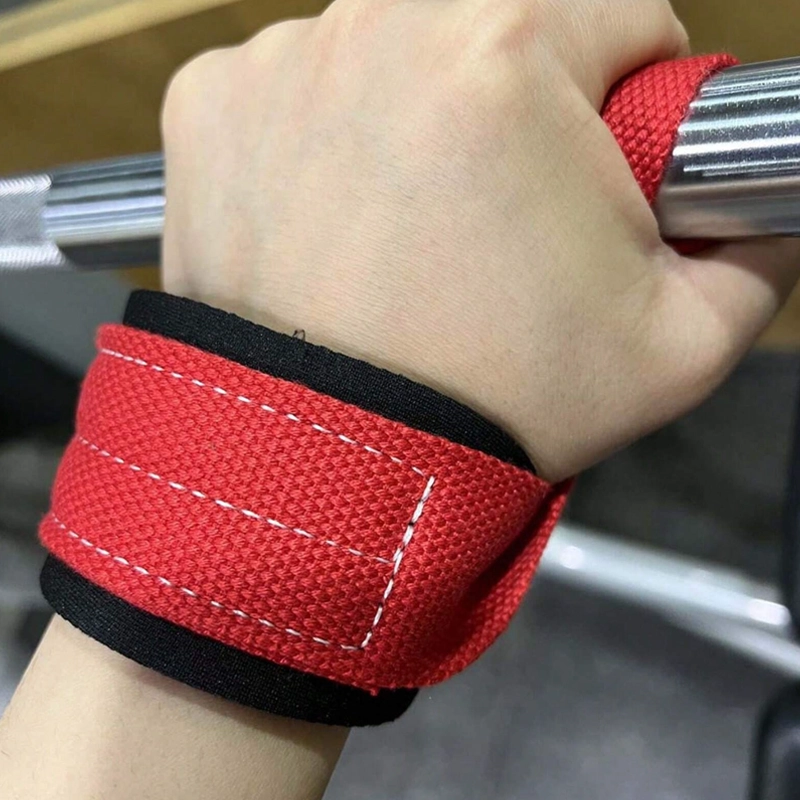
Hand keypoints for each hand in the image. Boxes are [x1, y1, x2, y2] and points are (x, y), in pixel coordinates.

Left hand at [160, 0, 799, 480]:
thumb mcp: (678, 344)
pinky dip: (327, 140)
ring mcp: (280, 63)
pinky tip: (340, 223)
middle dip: (522, 109)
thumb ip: (754, 252)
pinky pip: (301, 89)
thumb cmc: (491, 407)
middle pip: (502, 24)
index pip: (625, 15)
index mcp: (507, 49)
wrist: (330, 472)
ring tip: (416, 234)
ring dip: (421, 120)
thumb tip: (763, 210)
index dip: (631, 104)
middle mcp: (380, 23)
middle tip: (503, 221)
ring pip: (398, 52)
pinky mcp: (212, 109)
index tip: (600, 175)